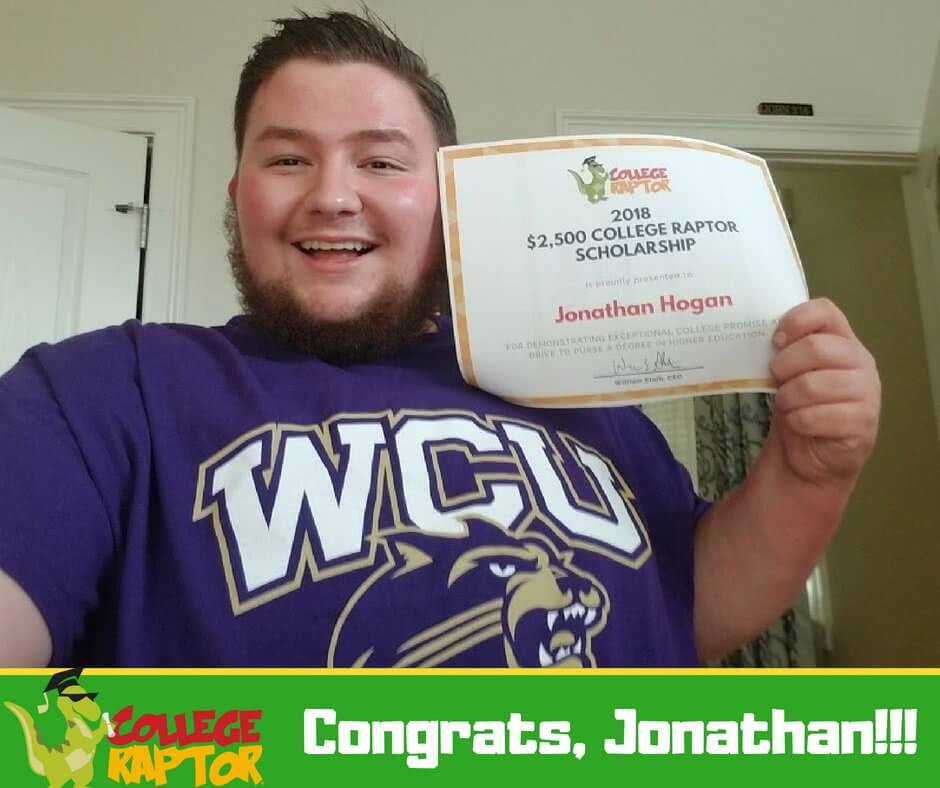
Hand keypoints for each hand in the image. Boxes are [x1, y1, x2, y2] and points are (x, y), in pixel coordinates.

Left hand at [770, 298, 880, 485]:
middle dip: (784, 366)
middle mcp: (862, 363)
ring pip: (812, 385)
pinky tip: (799, 424)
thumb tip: (763, 335)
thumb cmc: (800, 406)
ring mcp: (867, 394)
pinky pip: (814, 417)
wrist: (811, 454)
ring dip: (787, 398)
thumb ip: (786, 350)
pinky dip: (796, 421)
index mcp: (844, 342)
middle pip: (816, 348)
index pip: (825, 311)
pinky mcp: (862, 425)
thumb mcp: (790, 373)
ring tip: (788, 405)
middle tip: (777, 380)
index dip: (795, 321)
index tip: (775, 340)